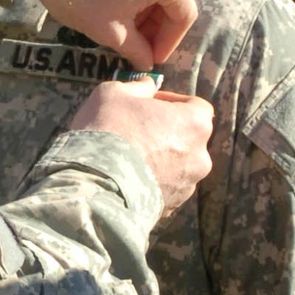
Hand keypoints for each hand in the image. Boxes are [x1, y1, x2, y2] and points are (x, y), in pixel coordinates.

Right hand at [71, 81, 212, 214]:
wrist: (94, 185)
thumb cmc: (108, 131)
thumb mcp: (114, 92)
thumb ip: (138, 86)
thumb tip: (147, 86)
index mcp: (195, 123)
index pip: (197, 106)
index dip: (172, 102)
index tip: (149, 104)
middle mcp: (200, 156)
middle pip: (188, 138)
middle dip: (165, 133)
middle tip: (136, 131)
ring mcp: (187, 186)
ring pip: (177, 166)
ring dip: (159, 160)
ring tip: (128, 159)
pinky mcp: (172, 208)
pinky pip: (164, 189)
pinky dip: (151, 183)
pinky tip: (126, 179)